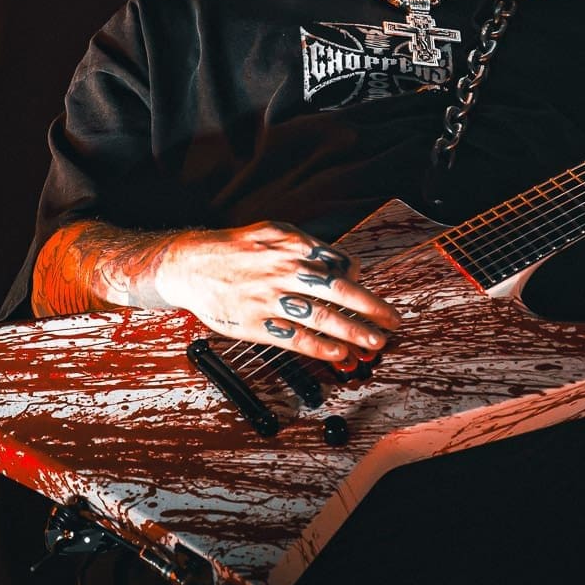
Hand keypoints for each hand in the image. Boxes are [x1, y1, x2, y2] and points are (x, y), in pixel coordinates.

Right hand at [153, 222, 399, 357]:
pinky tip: (338, 353)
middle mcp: (286, 271)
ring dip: (353, 332)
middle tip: (392, 321)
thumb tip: (347, 266)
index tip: (371, 299)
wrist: (192, 264)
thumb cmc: (238, 249)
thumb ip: (311, 247)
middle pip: (340, 291)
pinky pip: (296, 338)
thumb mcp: (275, 231)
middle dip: (371, 308)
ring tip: (375, 342)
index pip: (341, 264)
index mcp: (294, 246)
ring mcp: (272, 298)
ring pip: (322, 317)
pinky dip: (320, 347)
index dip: (360, 282)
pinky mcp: (257, 323)